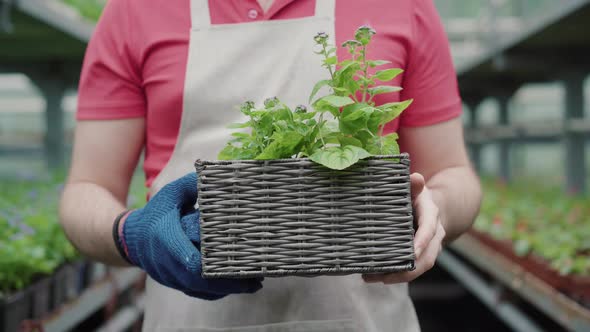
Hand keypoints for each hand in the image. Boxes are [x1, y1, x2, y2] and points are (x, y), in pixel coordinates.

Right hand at [117, 173, 262, 299]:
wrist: (132, 240)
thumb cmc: (157, 212)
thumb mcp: (171, 194)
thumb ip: (191, 185)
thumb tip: (216, 177)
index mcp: (164, 236)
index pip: (182, 253)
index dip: (201, 262)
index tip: (227, 264)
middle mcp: (165, 261)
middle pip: (197, 279)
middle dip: (226, 282)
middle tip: (255, 280)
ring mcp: (170, 276)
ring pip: (199, 290)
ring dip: (227, 289)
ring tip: (254, 284)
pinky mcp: (175, 284)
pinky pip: (197, 293)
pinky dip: (217, 293)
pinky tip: (238, 288)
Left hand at [362, 173, 444, 283]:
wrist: (431, 207)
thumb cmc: (416, 196)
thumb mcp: (415, 188)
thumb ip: (414, 185)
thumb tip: (416, 177)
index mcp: (431, 217)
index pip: (429, 230)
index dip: (422, 241)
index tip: (412, 253)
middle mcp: (433, 236)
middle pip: (427, 258)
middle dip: (407, 270)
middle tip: (385, 276)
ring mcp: (428, 248)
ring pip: (418, 268)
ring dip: (397, 276)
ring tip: (371, 277)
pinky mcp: (419, 256)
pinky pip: (410, 269)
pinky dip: (394, 274)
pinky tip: (374, 275)